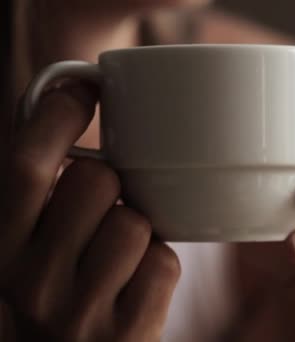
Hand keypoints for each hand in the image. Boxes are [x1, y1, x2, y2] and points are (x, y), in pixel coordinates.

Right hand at [0, 85, 179, 340]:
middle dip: (114, 183)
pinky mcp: (124, 332)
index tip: (86, 87)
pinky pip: (163, 263)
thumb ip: (48, 188)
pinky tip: (136, 287)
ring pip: (135, 222)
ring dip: (139, 232)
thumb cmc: (65, 292)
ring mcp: (76, 311)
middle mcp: (28, 279)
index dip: (57, 115)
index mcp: (2, 245)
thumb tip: (77, 89)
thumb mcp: (37, 245)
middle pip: (94, 180)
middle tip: (106, 211)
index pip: (26, 165)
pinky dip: (159, 266)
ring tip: (120, 259)